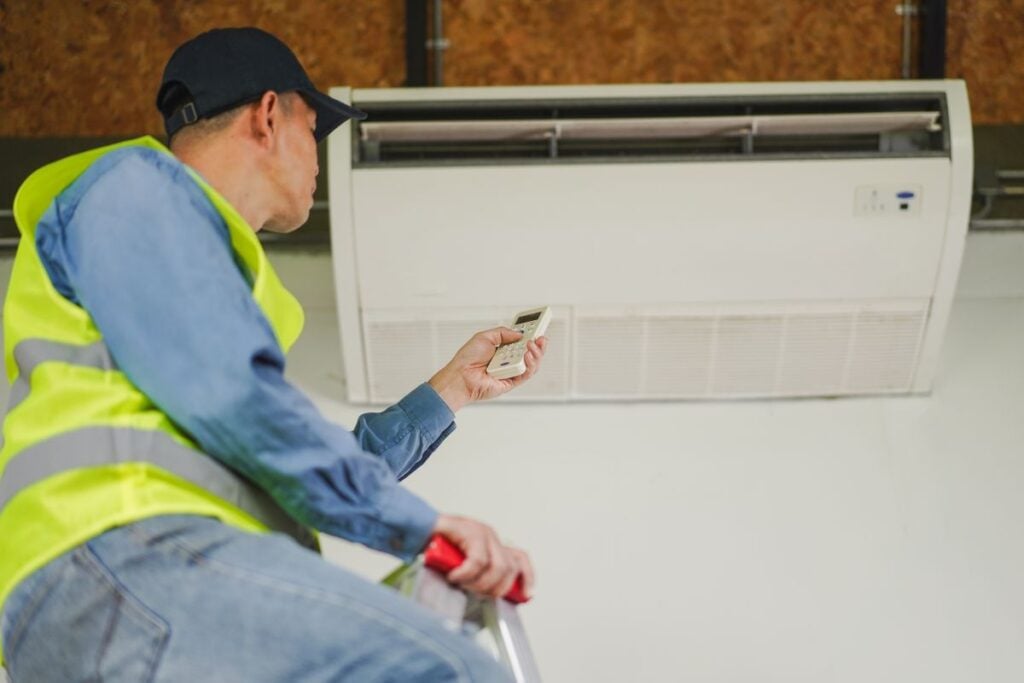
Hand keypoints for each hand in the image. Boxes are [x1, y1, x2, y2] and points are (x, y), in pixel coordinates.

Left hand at [428, 327, 547, 411]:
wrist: (461, 376)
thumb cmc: (467, 359)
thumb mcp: (485, 336)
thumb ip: (503, 333)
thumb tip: (519, 334)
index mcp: (502, 348)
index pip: (521, 341)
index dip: (531, 335)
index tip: (539, 327)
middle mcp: (508, 360)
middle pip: (531, 352)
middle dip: (538, 344)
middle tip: (541, 337)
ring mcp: (511, 371)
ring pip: (532, 363)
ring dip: (536, 353)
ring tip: (532, 344)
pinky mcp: (512, 382)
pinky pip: (526, 374)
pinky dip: (529, 364)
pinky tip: (527, 355)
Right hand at [432, 514, 534, 599]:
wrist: (417, 528)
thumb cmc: (437, 548)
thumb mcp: (463, 565)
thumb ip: (477, 575)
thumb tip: (488, 596)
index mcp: (491, 544)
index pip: (520, 558)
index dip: (527, 577)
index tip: (527, 594)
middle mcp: (490, 537)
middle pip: (509, 568)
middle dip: (495, 588)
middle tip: (477, 593)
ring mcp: (481, 532)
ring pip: (497, 566)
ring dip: (480, 583)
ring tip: (463, 583)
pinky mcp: (469, 530)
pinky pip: (477, 560)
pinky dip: (466, 574)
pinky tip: (455, 576)